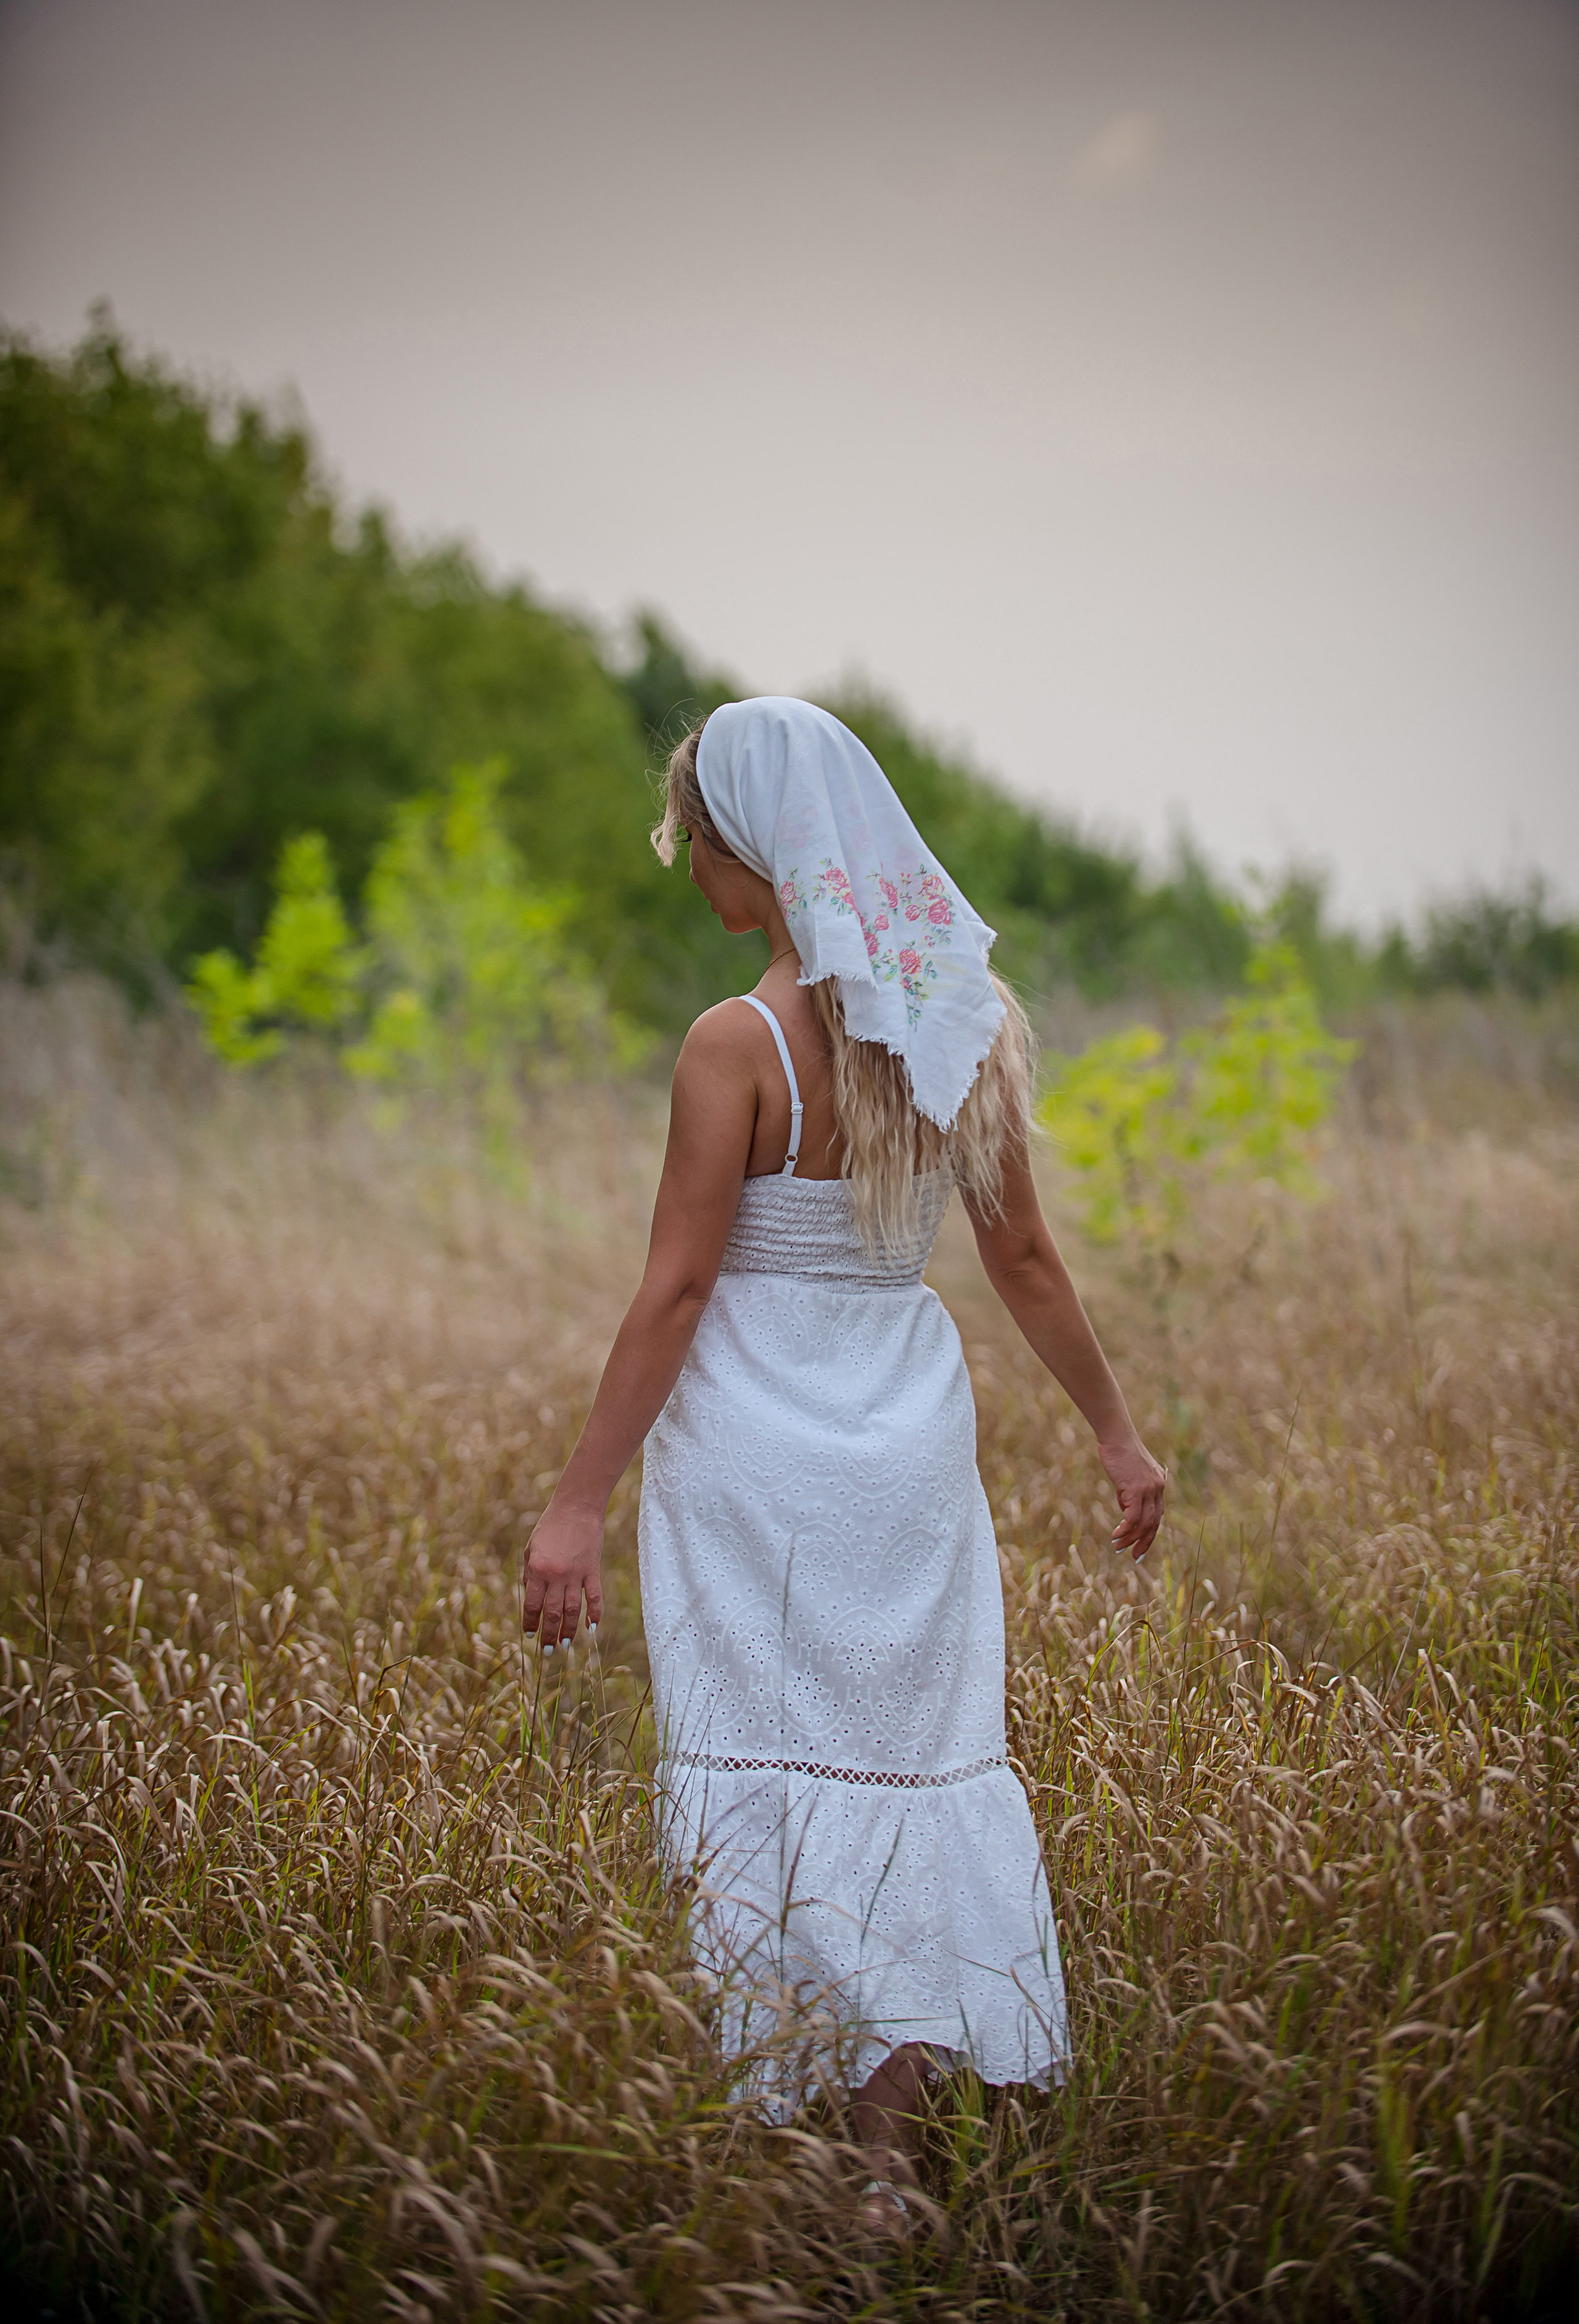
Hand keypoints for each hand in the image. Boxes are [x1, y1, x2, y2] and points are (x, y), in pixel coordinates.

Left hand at [522, 1501, 603, 1646]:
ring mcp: (576, 1574)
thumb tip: (531, 1597)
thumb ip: (529, 1574)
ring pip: (572, 1611)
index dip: (530, 1623)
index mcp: (537, 1570)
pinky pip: (594, 1597)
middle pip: (552, 1613)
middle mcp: (556, 1575)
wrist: (576, 1507)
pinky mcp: (592, 1570)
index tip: (530, 1635)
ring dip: (568, 1631)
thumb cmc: (549, 1526)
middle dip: (549, 1634)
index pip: (531, 1605)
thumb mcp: (531, 1548)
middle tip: (548, 1650)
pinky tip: (591, 1628)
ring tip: (565, 1645)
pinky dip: (594, 1614)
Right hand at [1099, 1436, 1166, 1561]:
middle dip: (1144, 1542)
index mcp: (1159, 1485)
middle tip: (1134, 1557)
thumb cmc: (1119, 1452)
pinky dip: (1125, 1530)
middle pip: (1154, 1523)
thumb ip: (1130, 1492)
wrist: (1117, 1437)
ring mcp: (1150, 1489)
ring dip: (1130, 1539)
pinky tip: (1115, 1536)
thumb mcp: (1128, 1475)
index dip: (1149, 1533)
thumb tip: (1125, 1509)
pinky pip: (1133, 1517)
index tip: (1140, 1546)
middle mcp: (1158, 1488)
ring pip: (1143, 1523)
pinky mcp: (1137, 1489)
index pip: (1157, 1515)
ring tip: (1118, 1547)